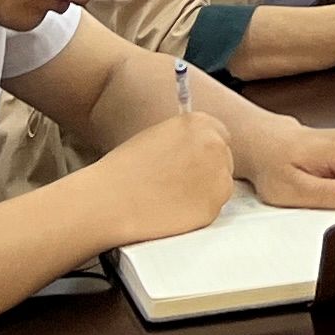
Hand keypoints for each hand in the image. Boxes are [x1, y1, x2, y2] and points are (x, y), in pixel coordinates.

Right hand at [92, 108, 235, 242]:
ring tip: (171, 196)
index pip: (220, 134)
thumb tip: (199, 147)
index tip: (195, 160)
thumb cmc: (125, 169)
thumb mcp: (158, 136)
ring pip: (221, 185)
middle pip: (224, 160)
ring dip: (205, 191)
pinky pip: (213, 208)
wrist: (110, 200)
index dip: (206, 150)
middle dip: (207, 171)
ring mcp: (218, 177)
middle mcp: (215, 146)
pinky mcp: (214, 206)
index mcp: (200, 123)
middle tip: (180, 183)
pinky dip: (198, 211)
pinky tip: (173, 210)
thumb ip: (185, 138)